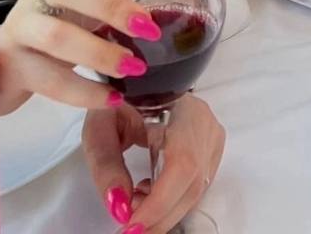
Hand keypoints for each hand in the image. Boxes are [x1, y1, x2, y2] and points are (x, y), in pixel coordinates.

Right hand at [0, 0, 182, 115]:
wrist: (11, 62)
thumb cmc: (65, 15)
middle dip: (111, 6)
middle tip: (149, 28)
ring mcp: (22, 29)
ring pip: (55, 36)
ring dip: (99, 53)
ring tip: (134, 68)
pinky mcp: (14, 67)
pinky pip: (47, 80)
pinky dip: (83, 92)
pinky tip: (112, 98)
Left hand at [85, 94, 224, 233]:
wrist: (134, 90)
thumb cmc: (116, 105)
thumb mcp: (99, 130)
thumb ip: (106, 168)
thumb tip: (120, 208)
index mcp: (180, 106)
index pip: (182, 162)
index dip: (160, 201)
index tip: (131, 224)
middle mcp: (205, 121)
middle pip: (192, 182)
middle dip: (159, 215)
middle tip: (128, 228)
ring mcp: (212, 136)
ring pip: (196, 189)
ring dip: (164, 210)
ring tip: (135, 205)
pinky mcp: (211, 149)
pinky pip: (196, 186)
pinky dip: (172, 201)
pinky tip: (150, 193)